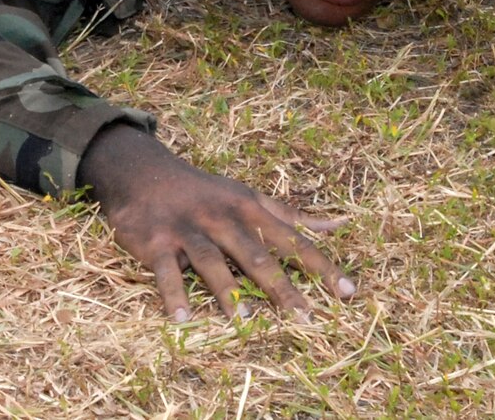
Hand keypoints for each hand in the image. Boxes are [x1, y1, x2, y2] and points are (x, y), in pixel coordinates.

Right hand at [77, 123, 355, 320]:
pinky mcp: (157, 241)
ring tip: (242, 320)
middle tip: (304, 317)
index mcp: (250, 208)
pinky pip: (166, 270)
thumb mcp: (250, 197)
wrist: (145, 173)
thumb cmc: (207, 193)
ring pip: (211, 260)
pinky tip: (182, 319)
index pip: (292, 240)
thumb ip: (291, 216)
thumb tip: (338, 225)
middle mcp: (223, 217)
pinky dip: (173, 293)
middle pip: (255, 254)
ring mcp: (189, 229)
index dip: (321, 267)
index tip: (348, 293)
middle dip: (281, 286)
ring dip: (226, 289)